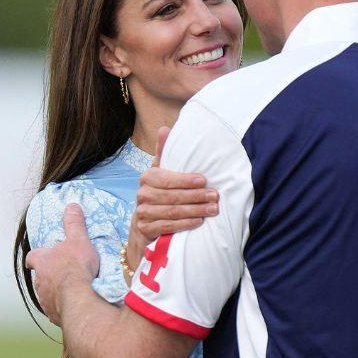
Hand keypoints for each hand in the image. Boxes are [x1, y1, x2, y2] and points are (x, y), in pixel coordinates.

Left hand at [25, 203, 98, 324]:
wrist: (79, 297)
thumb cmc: (76, 266)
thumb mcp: (78, 239)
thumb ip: (73, 223)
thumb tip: (71, 206)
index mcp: (41, 261)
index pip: (32, 257)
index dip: (37, 256)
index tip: (42, 256)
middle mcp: (38, 281)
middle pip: (39, 276)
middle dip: (48, 275)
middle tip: (63, 273)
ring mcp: (44, 299)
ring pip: (46, 294)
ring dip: (55, 291)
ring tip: (71, 290)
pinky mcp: (53, 314)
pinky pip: (55, 310)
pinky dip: (62, 307)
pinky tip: (73, 305)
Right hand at [125, 126, 219, 280]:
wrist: (146, 222)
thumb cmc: (160, 192)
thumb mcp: (162, 171)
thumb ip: (165, 152)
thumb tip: (165, 128)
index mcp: (147, 177)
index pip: (167, 178)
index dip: (186, 180)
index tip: (204, 181)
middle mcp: (142, 195)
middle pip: (172, 196)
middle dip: (196, 197)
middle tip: (215, 196)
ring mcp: (143, 213)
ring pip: (172, 212)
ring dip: (195, 211)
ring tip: (213, 209)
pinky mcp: (146, 229)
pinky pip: (168, 227)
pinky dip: (185, 224)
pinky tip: (199, 222)